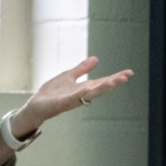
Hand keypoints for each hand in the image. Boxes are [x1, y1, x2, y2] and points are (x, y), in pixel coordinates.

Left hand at [15, 57, 134, 134]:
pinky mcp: (61, 103)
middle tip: (125, 77)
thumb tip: (96, 59)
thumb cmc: (52, 93)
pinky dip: (81, 94)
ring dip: (101, 88)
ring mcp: (72, 100)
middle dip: (112, 82)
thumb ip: (82, 69)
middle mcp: (81, 94)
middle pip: (100, 88)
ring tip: (113, 81)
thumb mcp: (68, 76)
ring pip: (90, 94)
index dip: (116, 77)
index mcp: (84, 88)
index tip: (129, 72)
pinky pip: (73, 98)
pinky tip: (88, 88)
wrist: (36, 106)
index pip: (102, 81)